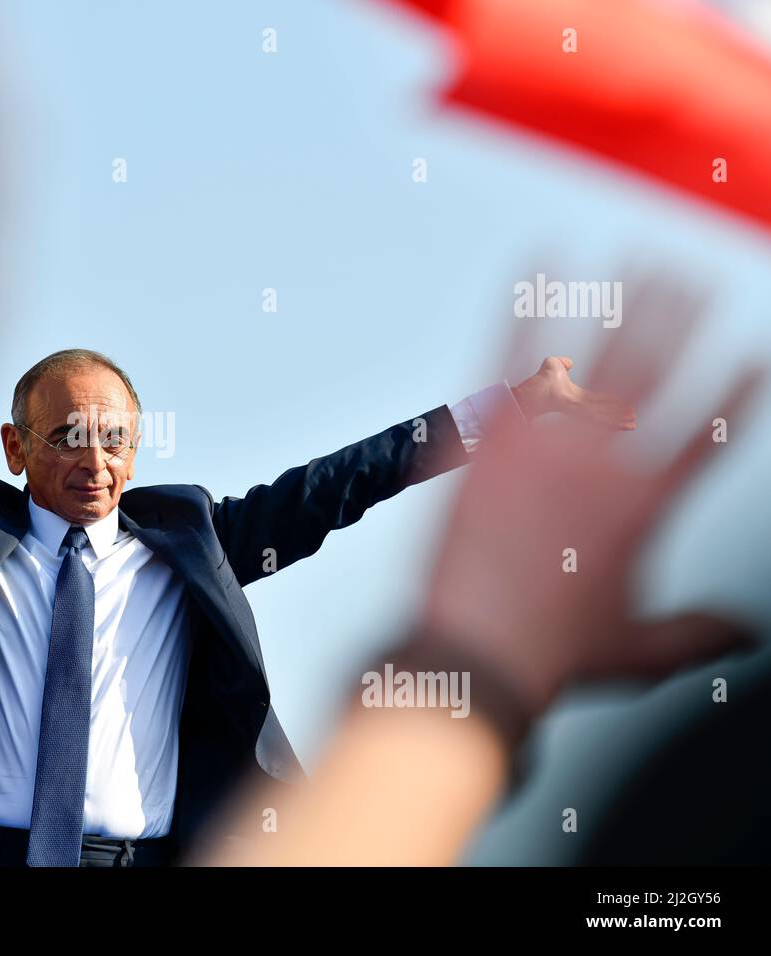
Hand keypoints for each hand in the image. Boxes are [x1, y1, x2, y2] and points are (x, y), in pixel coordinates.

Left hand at [423, 305, 761, 717]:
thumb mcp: (638, 649)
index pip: (705, 431)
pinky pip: (506, 359)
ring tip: (634, 262)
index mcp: (643, 503)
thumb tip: (741, 632)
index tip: (750, 358)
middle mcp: (599, 463)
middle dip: (677, 321)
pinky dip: (523, 309)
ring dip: (616, 303)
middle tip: (690, 281)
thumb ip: (696, 630)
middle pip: (652, 374)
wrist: (473, 652)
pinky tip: (534, 270)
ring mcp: (540, 446)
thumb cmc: (546, 649)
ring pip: (589, 357)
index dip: (734, 390)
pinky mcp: (486, 441)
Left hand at [511, 356, 635, 429]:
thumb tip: (568, 362)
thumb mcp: (553, 364)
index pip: (598, 401)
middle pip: (604, 411)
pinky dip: (611, 420)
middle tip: (634, 419)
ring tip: (633, 424)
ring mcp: (579, 411)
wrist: (533, 389)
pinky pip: (598, 417)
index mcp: (577, 397)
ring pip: (604, 417)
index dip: (612, 403)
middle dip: (619, 415)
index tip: (624, 404)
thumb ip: (562, 362)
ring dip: (619, 420)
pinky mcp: (579, 412)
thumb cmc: (539, 380)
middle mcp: (580, 406)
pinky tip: (622, 423)